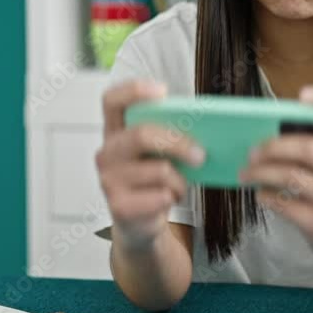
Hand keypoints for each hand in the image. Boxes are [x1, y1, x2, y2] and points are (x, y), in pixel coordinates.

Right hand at [96, 80, 204, 252]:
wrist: (140, 222)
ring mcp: (109, 180)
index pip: (112, 100)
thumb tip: (206, 126)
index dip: (134, 90)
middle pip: (141, 134)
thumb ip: (168, 134)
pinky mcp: (118, 206)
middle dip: (178, 142)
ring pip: (159, 170)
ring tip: (179, 185)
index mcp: (115, 132)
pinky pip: (161, 196)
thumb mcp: (158, 152)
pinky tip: (169, 199)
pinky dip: (174, 197)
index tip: (162, 91)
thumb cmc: (153, 180)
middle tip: (201, 154)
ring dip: (180, 180)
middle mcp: (107, 153)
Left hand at [239, 86, 312, 265]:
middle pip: (309, 148)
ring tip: (246, 172)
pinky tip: (260, 193)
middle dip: (274, 146)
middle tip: (251, 150)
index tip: (302, 95)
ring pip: (291, 178)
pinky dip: (266, 196)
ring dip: (261, 172)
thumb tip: (269, 131)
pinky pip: (285, 205)